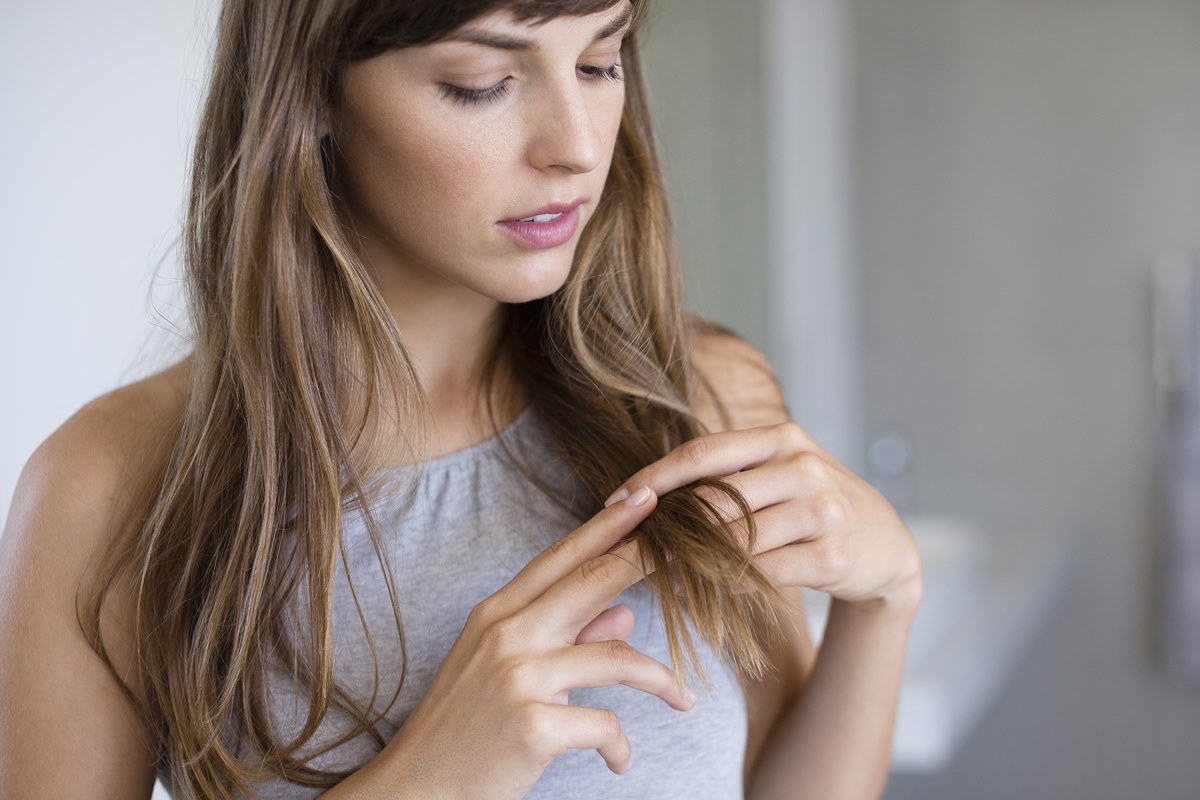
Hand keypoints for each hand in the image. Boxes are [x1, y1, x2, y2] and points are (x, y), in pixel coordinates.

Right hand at [383, 488, 694, 799]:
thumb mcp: (505, 671)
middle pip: (593, 581)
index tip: (646, 496)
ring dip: (661, 680)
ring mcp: (518, 677)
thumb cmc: (463, 728)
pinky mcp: (532, 725)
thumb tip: (624, 614)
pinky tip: (618, 761)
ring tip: (683, 698)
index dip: (608, 525)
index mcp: (497, 613)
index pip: (561, 556)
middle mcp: (507, 633)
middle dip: (648, 559)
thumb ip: (565, 638)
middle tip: (694, 548)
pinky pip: (604, 724)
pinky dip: (619, 746)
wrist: (413, 790)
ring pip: (617, 657)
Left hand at [604, 423, 922, 615]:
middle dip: (669, 527)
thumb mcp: (779, 475)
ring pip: (736, 540)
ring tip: (657, 574)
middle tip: (631, 547)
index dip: (654, 477)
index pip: (702, 452)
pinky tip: (699, 592)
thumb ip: (728, 477)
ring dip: (690, 562)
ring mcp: (822, 510)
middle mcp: (803, 467)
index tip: (616, 500)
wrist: (886, 547)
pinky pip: (763, 572)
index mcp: (781, 439)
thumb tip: (649, 495)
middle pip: (715, 498)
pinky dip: (725, 586)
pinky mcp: (832, 554)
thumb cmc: (813, 507)